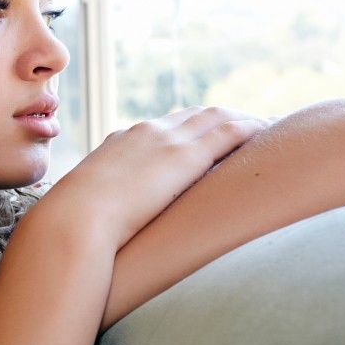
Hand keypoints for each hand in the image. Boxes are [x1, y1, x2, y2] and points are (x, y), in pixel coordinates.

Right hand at [44, 106, 269, 246]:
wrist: (74, 221)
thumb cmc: (74, 225)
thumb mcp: (87, 209)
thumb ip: (100, 209)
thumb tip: (95, 229)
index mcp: (120, 142)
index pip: (162, 127)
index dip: (188, 128)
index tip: (206, 135)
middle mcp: (146, 133)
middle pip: (194, 115)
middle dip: (221, 117)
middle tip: (247, 125)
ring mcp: (167, 141)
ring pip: (217, 117)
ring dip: (243, 119)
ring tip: (268, 127)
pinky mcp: (187, 156)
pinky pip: (229, 132)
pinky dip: (252, 128)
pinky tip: (269, 132)